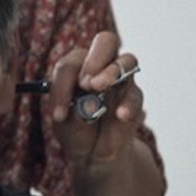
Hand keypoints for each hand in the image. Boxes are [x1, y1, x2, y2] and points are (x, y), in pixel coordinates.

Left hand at [46, 31, 144, 174]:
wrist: (93, 153)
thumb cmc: (75, 128)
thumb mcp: (63, 121)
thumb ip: (71, 106)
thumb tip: (88, 99)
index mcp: (77, 66)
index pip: (72, 62)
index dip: (64, 84)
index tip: (60, 112)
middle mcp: (101, 67)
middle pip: (106, 42)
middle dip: (96, 59)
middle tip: (86, 83)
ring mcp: (121, 80)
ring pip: (127, 60)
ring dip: (112, 71)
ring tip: (98, 88)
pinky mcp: (134, 98)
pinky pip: (136, 94)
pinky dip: (128, 103)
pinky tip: (119, 115)